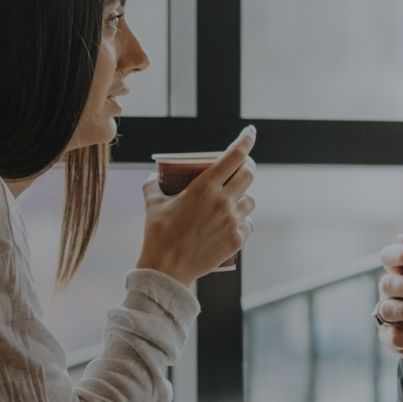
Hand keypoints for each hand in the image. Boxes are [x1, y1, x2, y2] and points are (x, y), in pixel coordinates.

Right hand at [135, 127, 256, 284]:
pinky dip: (243, 221)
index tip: (250, 132)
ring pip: (250, 200)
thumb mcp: (152, 203)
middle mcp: (223, 201)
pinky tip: (233, 223)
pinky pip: (248, 224)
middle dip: (248, 166)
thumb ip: (152, 184)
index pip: (234, 156)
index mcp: (205, 187)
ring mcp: (232, 221)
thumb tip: (154, 176)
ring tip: (233, 200)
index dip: (246, 141)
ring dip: (244, 196)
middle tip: (241, 167)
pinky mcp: (237, 240)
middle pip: (248, 174)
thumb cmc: (157, 234)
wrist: (167, 269)